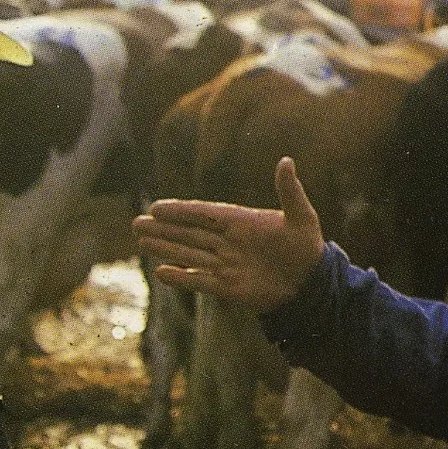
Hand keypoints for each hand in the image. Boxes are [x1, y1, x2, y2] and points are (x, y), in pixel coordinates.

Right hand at [133, 157, 325, 312]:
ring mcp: (226, 265)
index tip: (157, 207)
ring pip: (189, 254)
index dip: (180, 211)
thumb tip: (286, 161)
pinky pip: (200, 281)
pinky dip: (181, 278)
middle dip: (163, 228)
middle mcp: (228, 242)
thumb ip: (289, 192)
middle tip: (136, 222)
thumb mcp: (302, 217)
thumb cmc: (307, 247)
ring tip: (140, 241)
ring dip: (165, 248)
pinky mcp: (228, 288)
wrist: (311, 284)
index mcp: (240, 221)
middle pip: (189, 233)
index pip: (204, 214)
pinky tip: (160, 273)